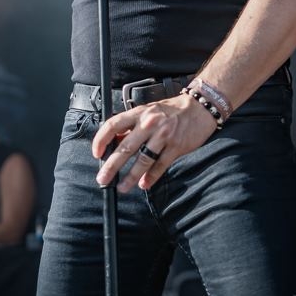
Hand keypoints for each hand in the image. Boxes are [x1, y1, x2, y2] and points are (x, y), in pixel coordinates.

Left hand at [92, 93, 217, 192]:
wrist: (199, 108)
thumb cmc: (170, 110)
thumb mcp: (148, 111)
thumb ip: (131, 126)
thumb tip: (114, 142)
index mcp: (139, 112)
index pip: (113, 125)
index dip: (101, 140)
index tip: (96, 153)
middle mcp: (149, 123)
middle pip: (125, 147)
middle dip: (112, 166)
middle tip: (103, 179)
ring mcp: (164, 135)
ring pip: (143, 160)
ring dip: (131, 176)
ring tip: (122, 187)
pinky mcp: (177, 146)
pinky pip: (160, 165)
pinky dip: (151, 177)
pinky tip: (143, 184)